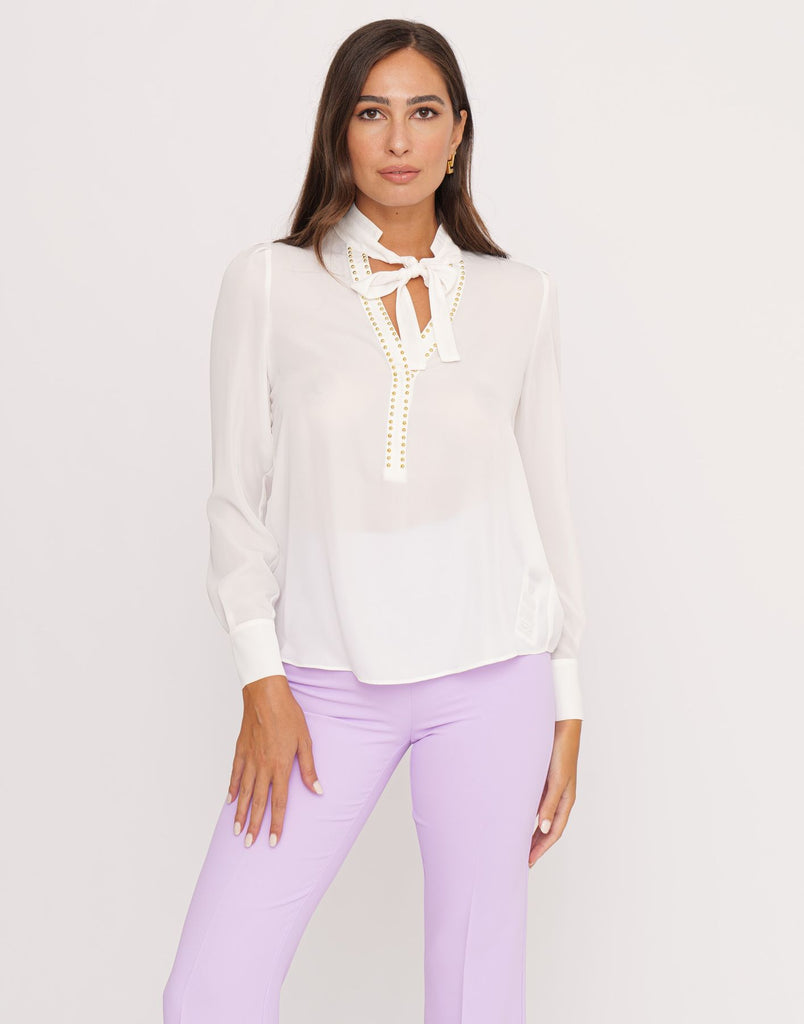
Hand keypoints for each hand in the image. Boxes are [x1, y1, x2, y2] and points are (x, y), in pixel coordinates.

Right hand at [228, 674, 323, 847]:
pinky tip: (230, 801)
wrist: (265, 695)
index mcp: (280, 766)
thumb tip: (317, 790)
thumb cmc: (288, 715)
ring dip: (240, 813)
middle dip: (254, 825)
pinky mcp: (240, 751)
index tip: (274, 840)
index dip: (277, 823)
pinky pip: (235, 774)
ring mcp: (249, 759)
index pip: (279, 802)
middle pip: (258, 802)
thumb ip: (309, 768)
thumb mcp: (305, 741)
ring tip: (236, 831)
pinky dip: (232, 789)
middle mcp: (262, 767)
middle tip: (250, 844)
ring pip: (243, 792)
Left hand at [528, 719, 580, 866]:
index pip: (554, 831)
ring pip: (540, 816)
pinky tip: (515, 817)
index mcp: (566, 800)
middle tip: (521, 858)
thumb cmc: (561, 751)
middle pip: (548, 827)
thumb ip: (550, 804)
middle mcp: (559, 797)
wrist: (559, 726)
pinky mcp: (542, 778)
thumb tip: (544, 829)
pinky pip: (534, 802)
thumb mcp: (557, 780)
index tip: (528, 861)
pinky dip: (527, 813)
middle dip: (536, 844)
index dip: (542, 847)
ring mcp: (550, 788)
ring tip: (517, 842)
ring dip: (531, 830)